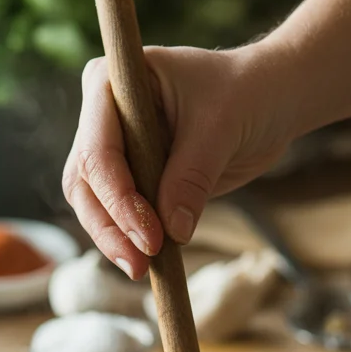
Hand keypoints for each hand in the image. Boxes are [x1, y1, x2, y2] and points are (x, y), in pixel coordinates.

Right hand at [62, 43, 294, 278]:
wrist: (266, 100)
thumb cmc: (244, 93)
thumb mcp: (221, 128)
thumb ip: (192, 177)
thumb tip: (172, 230)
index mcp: (111, 83)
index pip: (99, 150)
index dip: (119, 197)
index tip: (150, 236)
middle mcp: (101, 114)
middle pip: (84, 181)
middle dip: (109, 225)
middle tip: (139, 263)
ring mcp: (114, 147)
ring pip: (92, 203)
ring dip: (113, 239)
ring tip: (141, 268)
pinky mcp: (131, 175)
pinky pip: (117, 213)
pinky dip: (128, 237)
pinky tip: (149, 262)